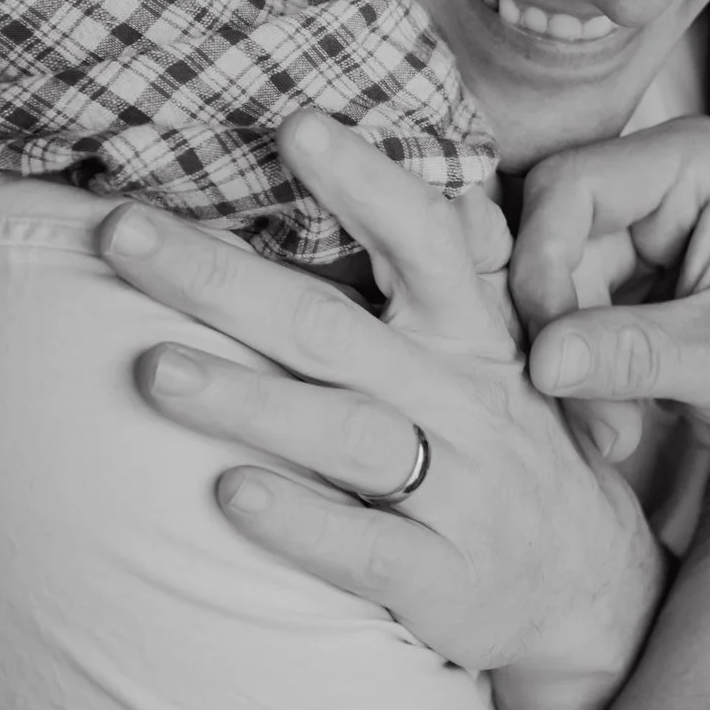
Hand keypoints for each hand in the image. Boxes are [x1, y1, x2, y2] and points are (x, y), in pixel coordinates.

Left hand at [95, 112, 661, 685]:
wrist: (588, 585)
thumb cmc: (507, 443)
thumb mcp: (490, 349)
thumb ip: (434, 272)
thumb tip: (358, 162)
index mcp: (470, 332)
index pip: (421, 238)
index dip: (363, 181)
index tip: (294, 124)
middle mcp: (463, 399)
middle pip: (332, 329)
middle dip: (221, 278)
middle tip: (120, 231)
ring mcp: (458, 490)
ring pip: (344, 434)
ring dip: (246, 399)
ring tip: (153, 368)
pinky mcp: (443, 578)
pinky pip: (364, 546)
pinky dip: (298, 520)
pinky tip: (228, 493)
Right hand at [510, 117, 709, 524]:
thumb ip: (636, 351)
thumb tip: (543, 359)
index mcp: (696, 160)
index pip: (571, 184)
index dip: (543, 261)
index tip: (548, 352)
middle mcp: (658, 181)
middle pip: (551, 241)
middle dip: (562, 334)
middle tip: (602, 426)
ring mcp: (637, 234)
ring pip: (548, 289)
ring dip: (568, 371)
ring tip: (618, 437)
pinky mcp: (622, 286)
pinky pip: (561, 322)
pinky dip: (576, 379)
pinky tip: (617, 428)